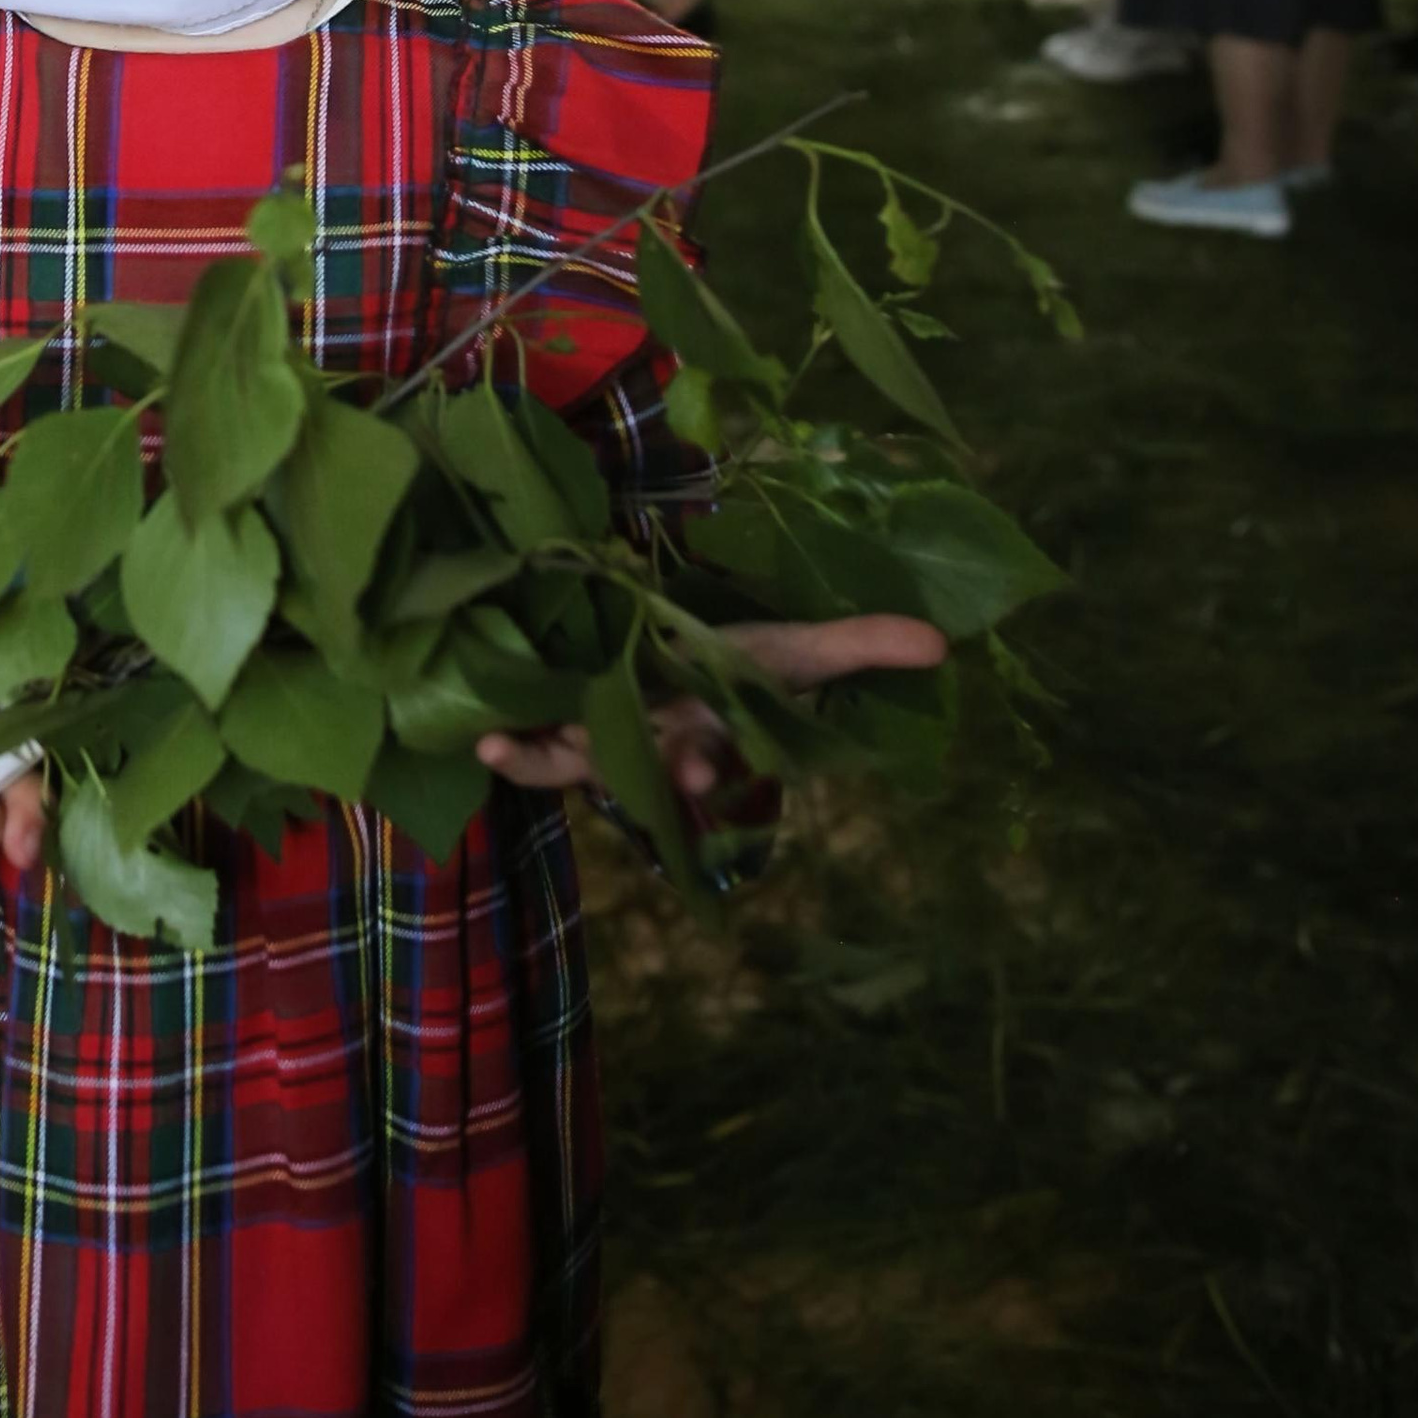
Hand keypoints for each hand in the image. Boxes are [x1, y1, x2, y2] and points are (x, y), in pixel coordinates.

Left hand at [479, 612, 947, 798]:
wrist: (679, 663)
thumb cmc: (736, 665)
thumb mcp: (797, 651)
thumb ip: (861, 646)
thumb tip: (942, 642)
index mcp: (709, 727)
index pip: (712, 752)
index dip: (704, 767)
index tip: (698, 775)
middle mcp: (655, 739)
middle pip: (640, 762)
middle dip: (622, 768)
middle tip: (599, 771)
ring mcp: (604, 738)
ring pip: (571, 760)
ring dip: (537, 758)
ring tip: (497, 749)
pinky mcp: (560, 720)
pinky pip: (530, 742)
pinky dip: (505, 743)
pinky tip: (474, 738)